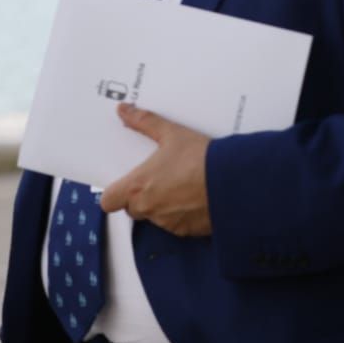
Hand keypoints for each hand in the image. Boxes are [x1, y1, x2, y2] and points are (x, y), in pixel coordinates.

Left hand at [99, 103, 212, 236]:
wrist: (235, 181)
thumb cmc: (201, 159)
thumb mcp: (171, 133)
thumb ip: (144, 122)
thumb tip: (124, 111)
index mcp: (137, 187)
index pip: (108, 201)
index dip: (114, 193)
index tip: (123, 183)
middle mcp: (149, 209)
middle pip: (132, 208)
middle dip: (140, 197)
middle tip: (156, 180)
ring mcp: (168, 223)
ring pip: (155, 217)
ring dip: (161, 206)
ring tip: (179, 186)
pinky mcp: (187, 232)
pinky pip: (176, 225)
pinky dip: (181, 215)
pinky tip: (194, 198)